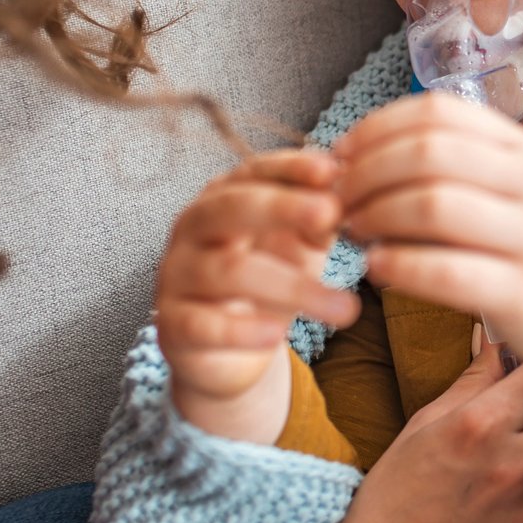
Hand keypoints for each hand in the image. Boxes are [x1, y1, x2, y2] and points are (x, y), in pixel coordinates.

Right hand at [156, 148, 361, 441]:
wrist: (225, 352)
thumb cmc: (265, 286)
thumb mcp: (297, 249)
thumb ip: (318, 224)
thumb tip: (349, 201)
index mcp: (221, 200)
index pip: (252, 173)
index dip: (290, 169)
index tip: (332, 170)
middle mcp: (192, 230)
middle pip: (231, 208)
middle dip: (282, 207)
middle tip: (330, 212)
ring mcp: (177, 277)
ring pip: (229, 272)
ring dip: (292, 287)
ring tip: (346, 307)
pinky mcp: (173, 326)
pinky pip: (202, 325)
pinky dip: (241, 330)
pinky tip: (276, 335)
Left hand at [335, 93, 522, 405]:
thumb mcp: (517, 187)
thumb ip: (457, 163)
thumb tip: (366, 150)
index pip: (438, 112)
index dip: (376, 129)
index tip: (340, 157)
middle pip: (428, 152)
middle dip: (366, 173)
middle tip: (337, 201)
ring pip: (434, 206)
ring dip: (375, 217)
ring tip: (351, 234)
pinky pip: (449, 271)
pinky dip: (400, 267)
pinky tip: (376, 269)